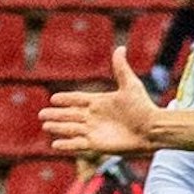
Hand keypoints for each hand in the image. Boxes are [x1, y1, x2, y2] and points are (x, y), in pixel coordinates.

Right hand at [41, 48, 160, 156]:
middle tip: (41, 114)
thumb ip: (121, 68)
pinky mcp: (98, 145)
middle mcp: (95, 117)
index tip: (53, 99)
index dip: (66, 100)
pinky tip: (55, 145)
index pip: (78, 100)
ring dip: (58, 127)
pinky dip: (66, 144)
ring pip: (71, 129)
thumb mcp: (131, 85)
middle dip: (56, 115)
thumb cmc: (144, 107)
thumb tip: (120, 48)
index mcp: (100, 102)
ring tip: (46, 126)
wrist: (152, 129)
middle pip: (70, 115)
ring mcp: (95, 131)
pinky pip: (78, 145)